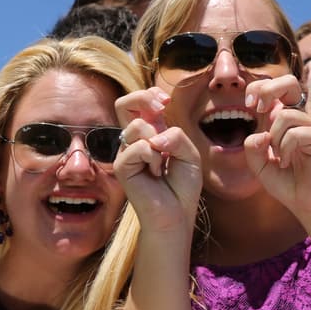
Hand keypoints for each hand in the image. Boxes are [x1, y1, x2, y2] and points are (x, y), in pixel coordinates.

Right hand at [114, 88, 202, 233]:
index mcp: (149, 133)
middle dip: (143, 99)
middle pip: (123, 104)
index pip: (138, 104)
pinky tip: (157, 174)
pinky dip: (155, 158)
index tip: (165, 102)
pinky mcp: (121, 166)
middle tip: (162, 109)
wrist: (176, 214)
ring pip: (137, 127)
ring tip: (164, 163)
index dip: (150, 95)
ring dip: (159, 142)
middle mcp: (134, 140)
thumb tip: (155, 136)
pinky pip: (140, 147)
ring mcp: (126, 152)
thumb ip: (176, 135)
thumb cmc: (182, 186)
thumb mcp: (188, 152)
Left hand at [244, 76, 310, 219]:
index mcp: (283, 120)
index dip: (259, 88)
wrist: (306, 203)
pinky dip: (285, 149)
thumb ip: (252, 148)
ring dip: (274, 137)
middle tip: (258, 108)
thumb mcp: (259, 166)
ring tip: (278, 157)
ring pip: (285, 115)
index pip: (274, 88)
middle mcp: (299, 119)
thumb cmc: (286, 182)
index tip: (250, 105)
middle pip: (289, 82)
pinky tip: (285, 162)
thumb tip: (259, 134)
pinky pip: (295, 133)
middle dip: (269, 89)